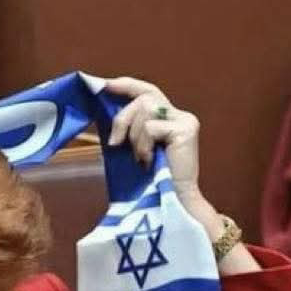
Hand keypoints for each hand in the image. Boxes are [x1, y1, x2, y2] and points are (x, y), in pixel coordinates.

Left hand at [105, 76, 201, 209]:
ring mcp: (185, 121)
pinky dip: (143, 145)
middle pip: (144, 97)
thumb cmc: (151, 184)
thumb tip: (105, 112)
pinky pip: (151, 127)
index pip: (148, 92)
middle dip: (123, 117)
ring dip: (134, 137)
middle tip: (114, 143)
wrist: (171, 205)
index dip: (127, 86)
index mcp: (168, 119)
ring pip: (146, 110)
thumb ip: (127, 131)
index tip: (106, 86)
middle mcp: (179, 116)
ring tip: (140, 159)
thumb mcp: (134, 151)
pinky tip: (148, 162)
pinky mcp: (186, 129)